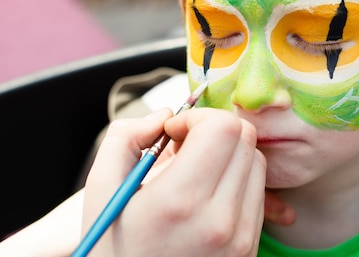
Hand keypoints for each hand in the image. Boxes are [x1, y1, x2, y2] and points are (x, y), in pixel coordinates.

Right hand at [83, 107, 266, 256]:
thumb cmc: (113, 248)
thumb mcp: (101, 190)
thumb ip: (126, 137)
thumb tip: (165, 114)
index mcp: (179, 201)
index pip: (224, 128)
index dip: (198, 118)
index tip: (175, 133)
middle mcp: (220, 220)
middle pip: (245, 139)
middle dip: (214, 131)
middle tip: (185, 148)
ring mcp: (241, 238)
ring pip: (256, 163)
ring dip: (228, 156)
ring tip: (196, 174)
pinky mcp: (251, 248)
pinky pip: (257, 194)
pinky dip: (237, 182)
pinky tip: (207, 196)